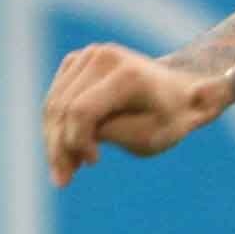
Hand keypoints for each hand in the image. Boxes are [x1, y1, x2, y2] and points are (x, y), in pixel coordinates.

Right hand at [42, 45, 229, 184]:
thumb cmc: (171, 119)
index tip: (92, 163)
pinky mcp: (77, 60)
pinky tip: (67, 150)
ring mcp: (88, 54)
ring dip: (54, 139)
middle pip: (63, 108)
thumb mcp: (152, 137)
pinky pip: (56, 96)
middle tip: (63, 179)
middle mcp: (104, 57)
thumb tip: (70, 135)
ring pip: (54, 103)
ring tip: (65, 170)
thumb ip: (113, 134)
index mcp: (128, 75)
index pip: (82, 111)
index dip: (77, 141)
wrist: (180, 89)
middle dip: (59, 146)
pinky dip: (56, 124)